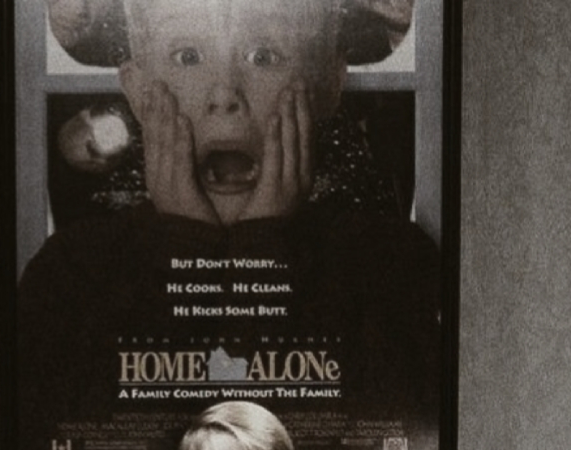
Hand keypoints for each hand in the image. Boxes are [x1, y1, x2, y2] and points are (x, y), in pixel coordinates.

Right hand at [141, 81, 219, 225]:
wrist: (191, 250)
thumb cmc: (191, 219)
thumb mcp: (182, 189)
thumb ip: (181, 168)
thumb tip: (183, 146)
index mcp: (158, 175)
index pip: (151, 139)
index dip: (150, 114)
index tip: (152, 90)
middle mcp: (158, 177)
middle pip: (154, 137)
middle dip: (155, 108)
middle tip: (157, 82)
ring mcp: (167, 184)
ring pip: (164, 144)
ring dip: (165, 116)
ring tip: (167, 93)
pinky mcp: (181, 192)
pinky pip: (180, 161)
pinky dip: (181, 139)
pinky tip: (182, 121)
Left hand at [240, 82, 313, 221]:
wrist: (262, 245)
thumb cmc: (267, 220)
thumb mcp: (280, 193)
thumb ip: (281, 172)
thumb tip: (278, 149)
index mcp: (304, 178)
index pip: (307, 140)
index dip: (306, 115)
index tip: (303, 94)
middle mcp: (302, 178)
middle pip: (304, 136)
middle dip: (302, 108)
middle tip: (298, 83)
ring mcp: (290, 183)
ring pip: (293, 142)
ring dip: (291, 114)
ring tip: (289, 92)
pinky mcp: (274, 187)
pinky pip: (276, 155)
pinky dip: (277, 135)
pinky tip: (277, 117)